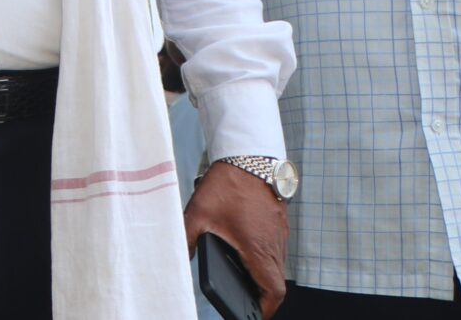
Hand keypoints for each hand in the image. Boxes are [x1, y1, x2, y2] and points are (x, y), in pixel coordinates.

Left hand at [184, 161, 288, 317]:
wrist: (247, 157)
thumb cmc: (226, 186)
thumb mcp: (197, 214)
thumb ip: (187, 238)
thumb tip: (180, 256)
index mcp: (258, 247)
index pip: (274, 289)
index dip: (267, 306)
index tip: (255, 313)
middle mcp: (274, 244)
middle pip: (277, 282)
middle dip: (263, 296)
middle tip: (246, 303)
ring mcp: (279, 233)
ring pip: (277, 266)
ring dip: (265, 277)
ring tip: (245, 283)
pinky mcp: (278, 223)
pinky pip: (276, 249)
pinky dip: (265, 259)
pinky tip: (247, 255)